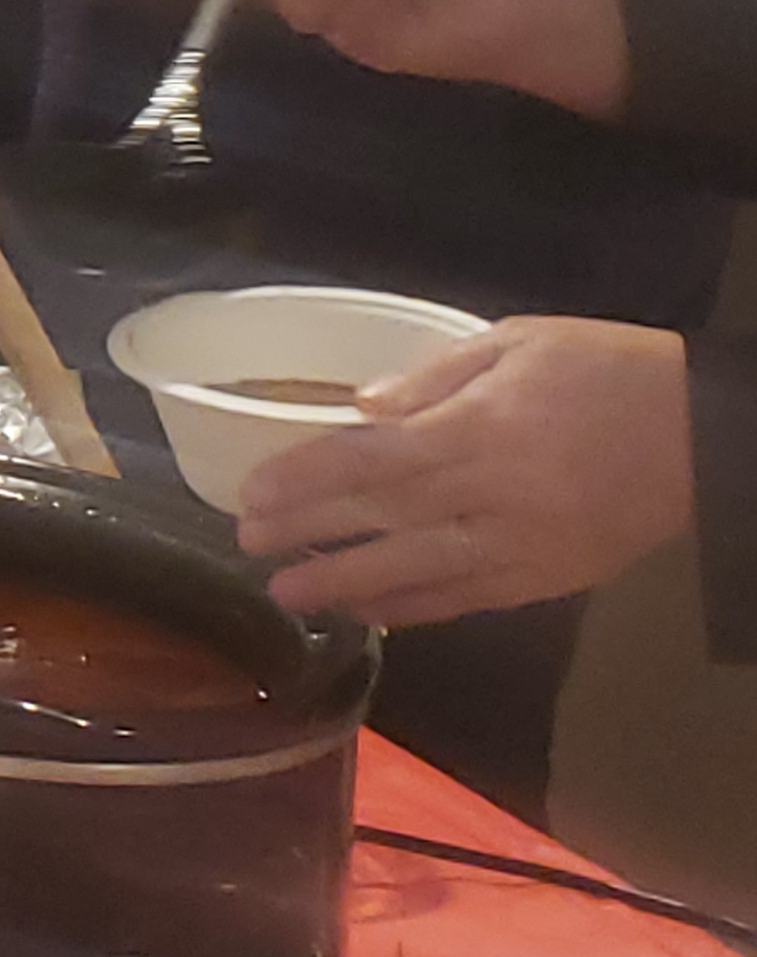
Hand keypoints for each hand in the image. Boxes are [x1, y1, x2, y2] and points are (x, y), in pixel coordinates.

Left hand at [233, 317, 693, 628]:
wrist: (709, 434)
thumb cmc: (604, 371)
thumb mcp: (518, 342)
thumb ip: (435, 377)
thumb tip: (362, 408)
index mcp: (482, 429)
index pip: (373, 461)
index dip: (307, 480)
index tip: (253, 493)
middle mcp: (496, 494)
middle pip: (386, 518)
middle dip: (312, 533)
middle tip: (248, 545)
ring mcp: (525, 544)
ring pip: (422, 570)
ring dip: (350, 584)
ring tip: (287, 592)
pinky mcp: (553, 577)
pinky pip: (473, 598)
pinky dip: (418, 608)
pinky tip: (372, 614)